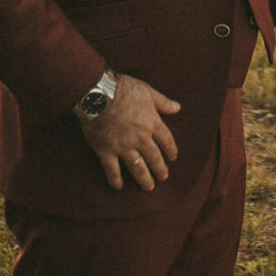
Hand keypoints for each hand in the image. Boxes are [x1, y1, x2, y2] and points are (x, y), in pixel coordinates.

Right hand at [79, 74, 180, 191]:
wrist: (98, 94)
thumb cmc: (123, 88)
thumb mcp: (147, 91)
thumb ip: (163, 102)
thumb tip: (178, 108)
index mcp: (152, 123)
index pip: (167, 141)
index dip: (171, 151)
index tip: (172, 158)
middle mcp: (140, 138)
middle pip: (154, 158)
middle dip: (160, 169)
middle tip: (163, 177)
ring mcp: (123, 146)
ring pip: (137, 168)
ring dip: (144, 179)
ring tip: (148, 187)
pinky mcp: (106, 151)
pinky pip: (112, 170)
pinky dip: (115, 180)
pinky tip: (119, 187)